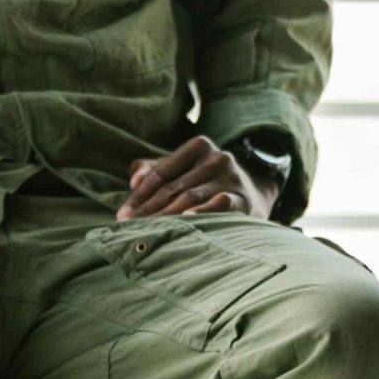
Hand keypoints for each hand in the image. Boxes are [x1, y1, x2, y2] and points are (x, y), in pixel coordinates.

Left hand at [117, 136, 276, 220]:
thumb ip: (154, 170)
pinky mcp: (244, 198)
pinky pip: (220, 205)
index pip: (161, 173)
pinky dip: (203, 212)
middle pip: (174, 187)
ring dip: (166, 216)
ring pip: (192, 198)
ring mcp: (231, 178)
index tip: (122, 216)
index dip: (139, 195)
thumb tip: (134, 179)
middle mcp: (216, 158)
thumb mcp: (183, 169)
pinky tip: (187, 221)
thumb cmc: (208, 181)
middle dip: (149, 210)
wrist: (256, 191)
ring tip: (147, 232)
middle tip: (129, 229)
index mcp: (198, 146)